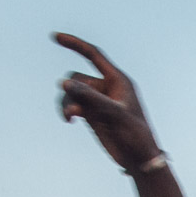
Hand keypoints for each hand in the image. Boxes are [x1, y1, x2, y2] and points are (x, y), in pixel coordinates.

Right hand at [54, 33, 160, 170]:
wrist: (140, 159)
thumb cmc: (135, 135)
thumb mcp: (114, 114)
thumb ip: (91, 98)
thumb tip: (64, 83)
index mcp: (118, 80)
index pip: (93, 55)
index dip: (75, 44)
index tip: (56, 37)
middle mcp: (106, 88)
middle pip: (77, 78)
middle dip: (71, 90)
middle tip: (75, 109)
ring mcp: (98, 101)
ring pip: (72, 92)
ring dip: (66, 102)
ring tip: (70, 117)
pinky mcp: (92, 115)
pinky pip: (72, 105)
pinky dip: (68, 110)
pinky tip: (70, 120)